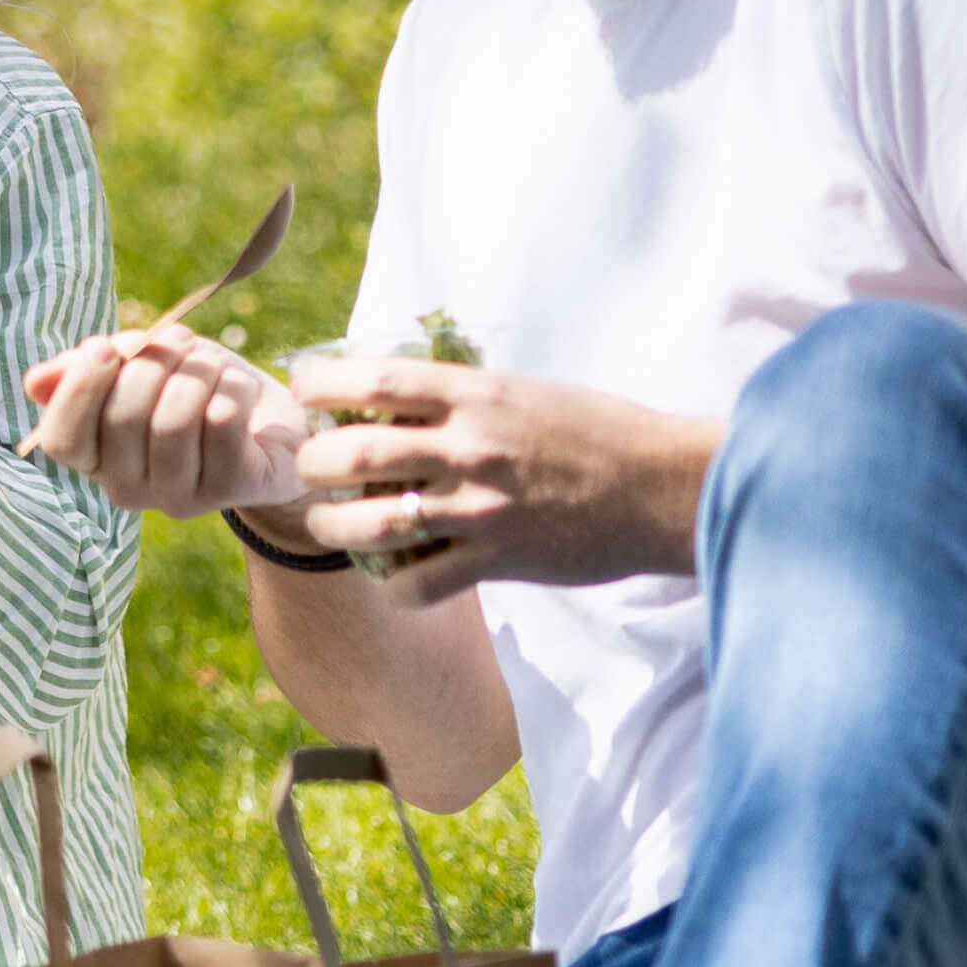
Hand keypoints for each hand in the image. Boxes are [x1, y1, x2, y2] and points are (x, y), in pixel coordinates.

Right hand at [17, 326, 308, 513]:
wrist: (269, 426)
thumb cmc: (192, 389)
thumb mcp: (138, 367)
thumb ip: (88, 369)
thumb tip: (35, 381)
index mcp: (94, 457)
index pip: (62, 439)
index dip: (78, 390)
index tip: (104, 346)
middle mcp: (127, 488)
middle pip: (121, 419)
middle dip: (151, 362)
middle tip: (179, 339)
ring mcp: (178, 496)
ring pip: (172, 421)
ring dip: (195, 372)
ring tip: (212, 361)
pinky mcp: (229, 489)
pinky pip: (220, 424)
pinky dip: (232, 389)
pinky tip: (239, 388)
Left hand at [281, 351, 717, 599]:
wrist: (663, 486)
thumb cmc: (599, 432)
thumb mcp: (526, 393)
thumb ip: (463, 397)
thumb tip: (394, 399)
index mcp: (477, 394)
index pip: (376, 380)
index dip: (323, 385)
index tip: (302, 394)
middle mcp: (472, 447)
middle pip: (355, 455)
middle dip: (313, 465)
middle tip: (308, 470)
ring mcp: (481, 508)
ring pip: (371, 525)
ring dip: (332, 528)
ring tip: (328, 526)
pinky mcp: (498, 561)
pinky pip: (416, 584)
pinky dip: (392, 585)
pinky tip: (394, 578)